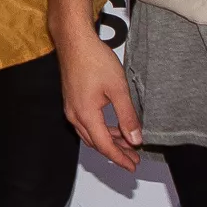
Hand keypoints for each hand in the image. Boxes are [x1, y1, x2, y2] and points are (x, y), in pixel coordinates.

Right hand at [54, 25, 142, 171]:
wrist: (74, 41)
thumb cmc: (94, 60)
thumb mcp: (118, 89)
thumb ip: (127, 116)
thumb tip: (135, 139)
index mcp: (86, 115)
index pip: (104, 146)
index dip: (120, 158)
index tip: (133, 166)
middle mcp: (75, 115)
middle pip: (96, 143)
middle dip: (116, 152)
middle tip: (133, 159)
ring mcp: (71, 108)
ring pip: (90, 134)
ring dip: (108, 141)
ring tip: (127, 144)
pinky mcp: (72, 101)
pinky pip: (86, 124)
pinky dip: (101, 130)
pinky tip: (113, 127)